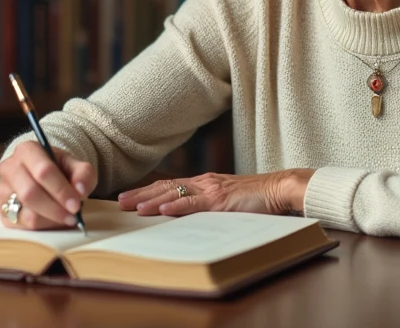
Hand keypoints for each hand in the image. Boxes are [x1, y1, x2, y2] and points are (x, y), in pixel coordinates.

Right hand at [0, 142, 97, 229]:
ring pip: (26, 213)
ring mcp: (2, 191)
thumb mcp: (75, 165)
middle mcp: (9, 168)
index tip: (76, 203)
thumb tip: (80, 190)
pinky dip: (42, 227)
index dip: (61, 190)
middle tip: (73, 215)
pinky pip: (22, 226)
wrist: (42, 175)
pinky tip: (53, 221)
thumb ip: (83, 173)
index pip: (43, 171)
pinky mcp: (1, 212)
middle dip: (55, 208)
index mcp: (27, 150)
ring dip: (51, 220)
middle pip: (30, 193)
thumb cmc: (59, 169)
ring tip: (66, 217)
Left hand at [117, 169, 314, 217]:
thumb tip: (189, 217)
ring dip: (152, 200)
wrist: (279, 188)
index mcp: (205, 183)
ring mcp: (212, 190)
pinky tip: (162, 210)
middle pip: (166, 186)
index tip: (129, 197)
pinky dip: (177, 206)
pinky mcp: (222, 200)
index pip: (170, 185)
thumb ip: (209, 205)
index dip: (148, 191)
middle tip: (120, 202)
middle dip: (142, 194)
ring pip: (175, 193)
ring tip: (133, 207)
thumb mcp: (227, 201)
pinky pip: (195, 203)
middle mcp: (204, 182)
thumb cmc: (257, 198)